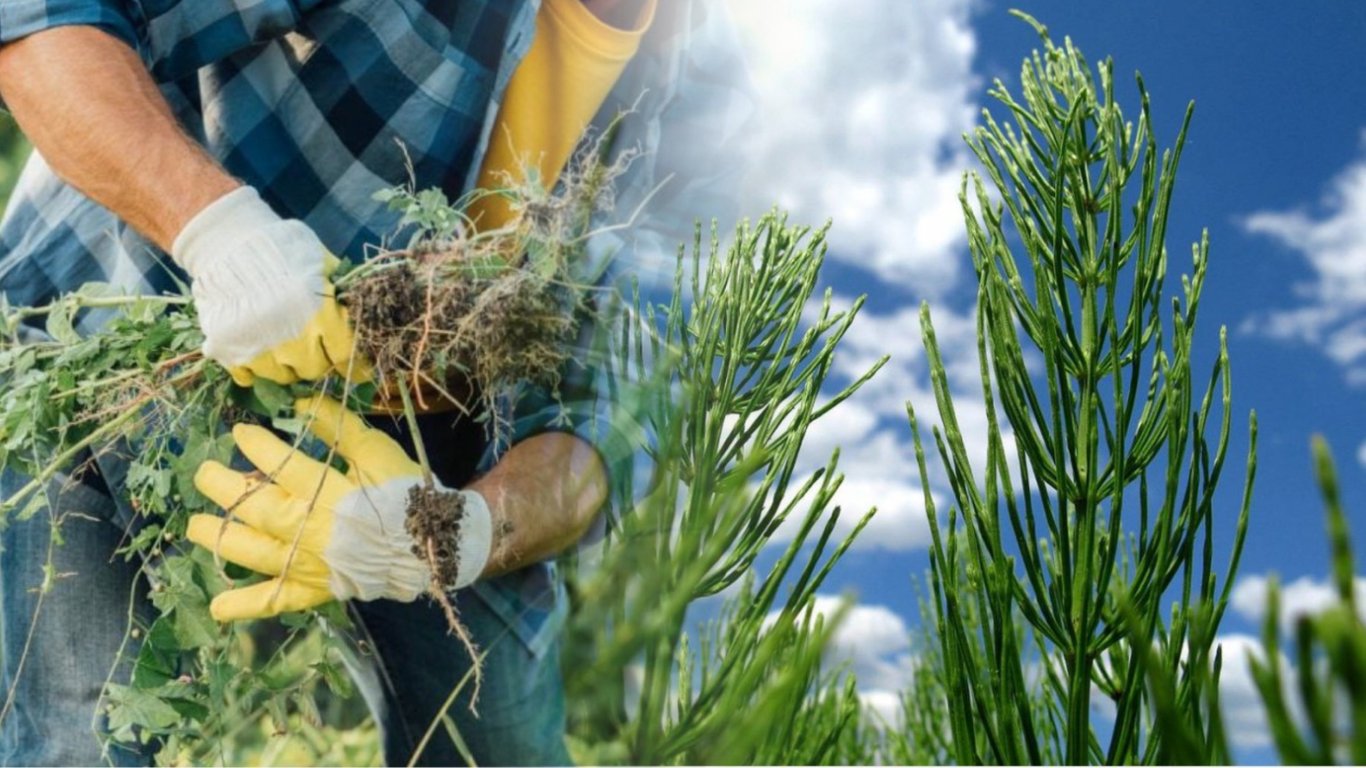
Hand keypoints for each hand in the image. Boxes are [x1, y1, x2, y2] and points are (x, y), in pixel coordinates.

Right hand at [171, 187, 366, 385]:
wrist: (227, 239)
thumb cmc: (282, 249)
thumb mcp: (322, 264)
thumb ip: (343, 293)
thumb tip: (367, 319)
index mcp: (320, 313)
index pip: (345, 355)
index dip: (354, 362)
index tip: (357, 367)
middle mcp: (291, 337)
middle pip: (315, 369)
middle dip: (319, 360)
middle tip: (315, 347)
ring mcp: (257, 346)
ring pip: (284, 377)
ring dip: (289, 366)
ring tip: (287, 346)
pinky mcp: (227, 349)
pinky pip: (249, 377)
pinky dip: (256, 370)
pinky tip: (259, 351)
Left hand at [185, 396, 492, 620]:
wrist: (432, 544)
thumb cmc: (405, 494)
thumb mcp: (377, 452)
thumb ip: (339, 429)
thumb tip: (302, 404)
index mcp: (329, 493)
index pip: (281, 466)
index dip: (256, 446)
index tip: (240, 433)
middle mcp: (311, 530)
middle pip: (255, 508)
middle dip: (223, 487)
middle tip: (206, 473)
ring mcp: (308, 564)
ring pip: (253, 551)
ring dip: (219, 538)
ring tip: (196, 526)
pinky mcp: (314, 589)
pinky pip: (275, 600)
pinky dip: (245, 605)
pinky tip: (217, 607)